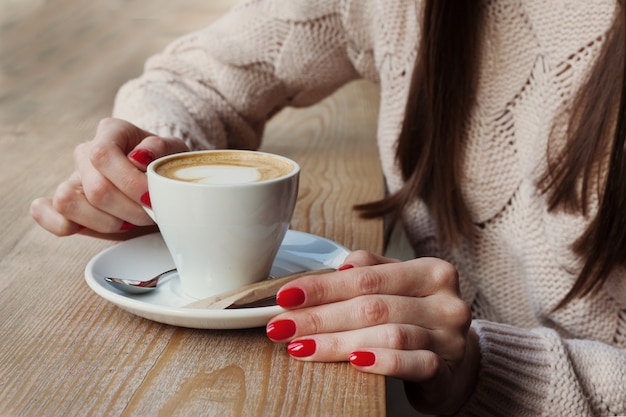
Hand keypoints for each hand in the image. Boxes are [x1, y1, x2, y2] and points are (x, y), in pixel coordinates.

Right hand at [30, 118, 188, 235]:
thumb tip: (139, 157)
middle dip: (129, 210)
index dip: (129, 183)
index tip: (151, 199)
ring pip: (68, 202)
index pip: (103, 155)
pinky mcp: (68, 202)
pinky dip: (59, 224)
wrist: (157, 177)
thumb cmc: (165, 163)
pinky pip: (48, 213)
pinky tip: (85, 226)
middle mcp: (86, 152)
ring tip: (129, 220)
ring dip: (105, 222)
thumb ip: (163, 149)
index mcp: (112, 132)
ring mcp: (74, 177)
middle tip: (150, 214)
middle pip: (95, 188)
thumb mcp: (175, 151)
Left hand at [266, 251, 479, 414]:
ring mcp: (449, 337)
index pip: (367, 276)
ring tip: (301, 347)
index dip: (323, 287)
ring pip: (387, 334)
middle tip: (282, 326)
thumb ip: (371, 271)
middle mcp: (445, 301)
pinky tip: (354, 361)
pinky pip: (413, 363)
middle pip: (371, 306)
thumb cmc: (419, 318)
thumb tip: (337, 268)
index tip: (287, 296)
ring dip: (337, 342)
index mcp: (431, 272)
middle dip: (319, 316)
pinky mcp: (447, 370)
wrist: (460, 363)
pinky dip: (382, 361)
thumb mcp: (400, 286)